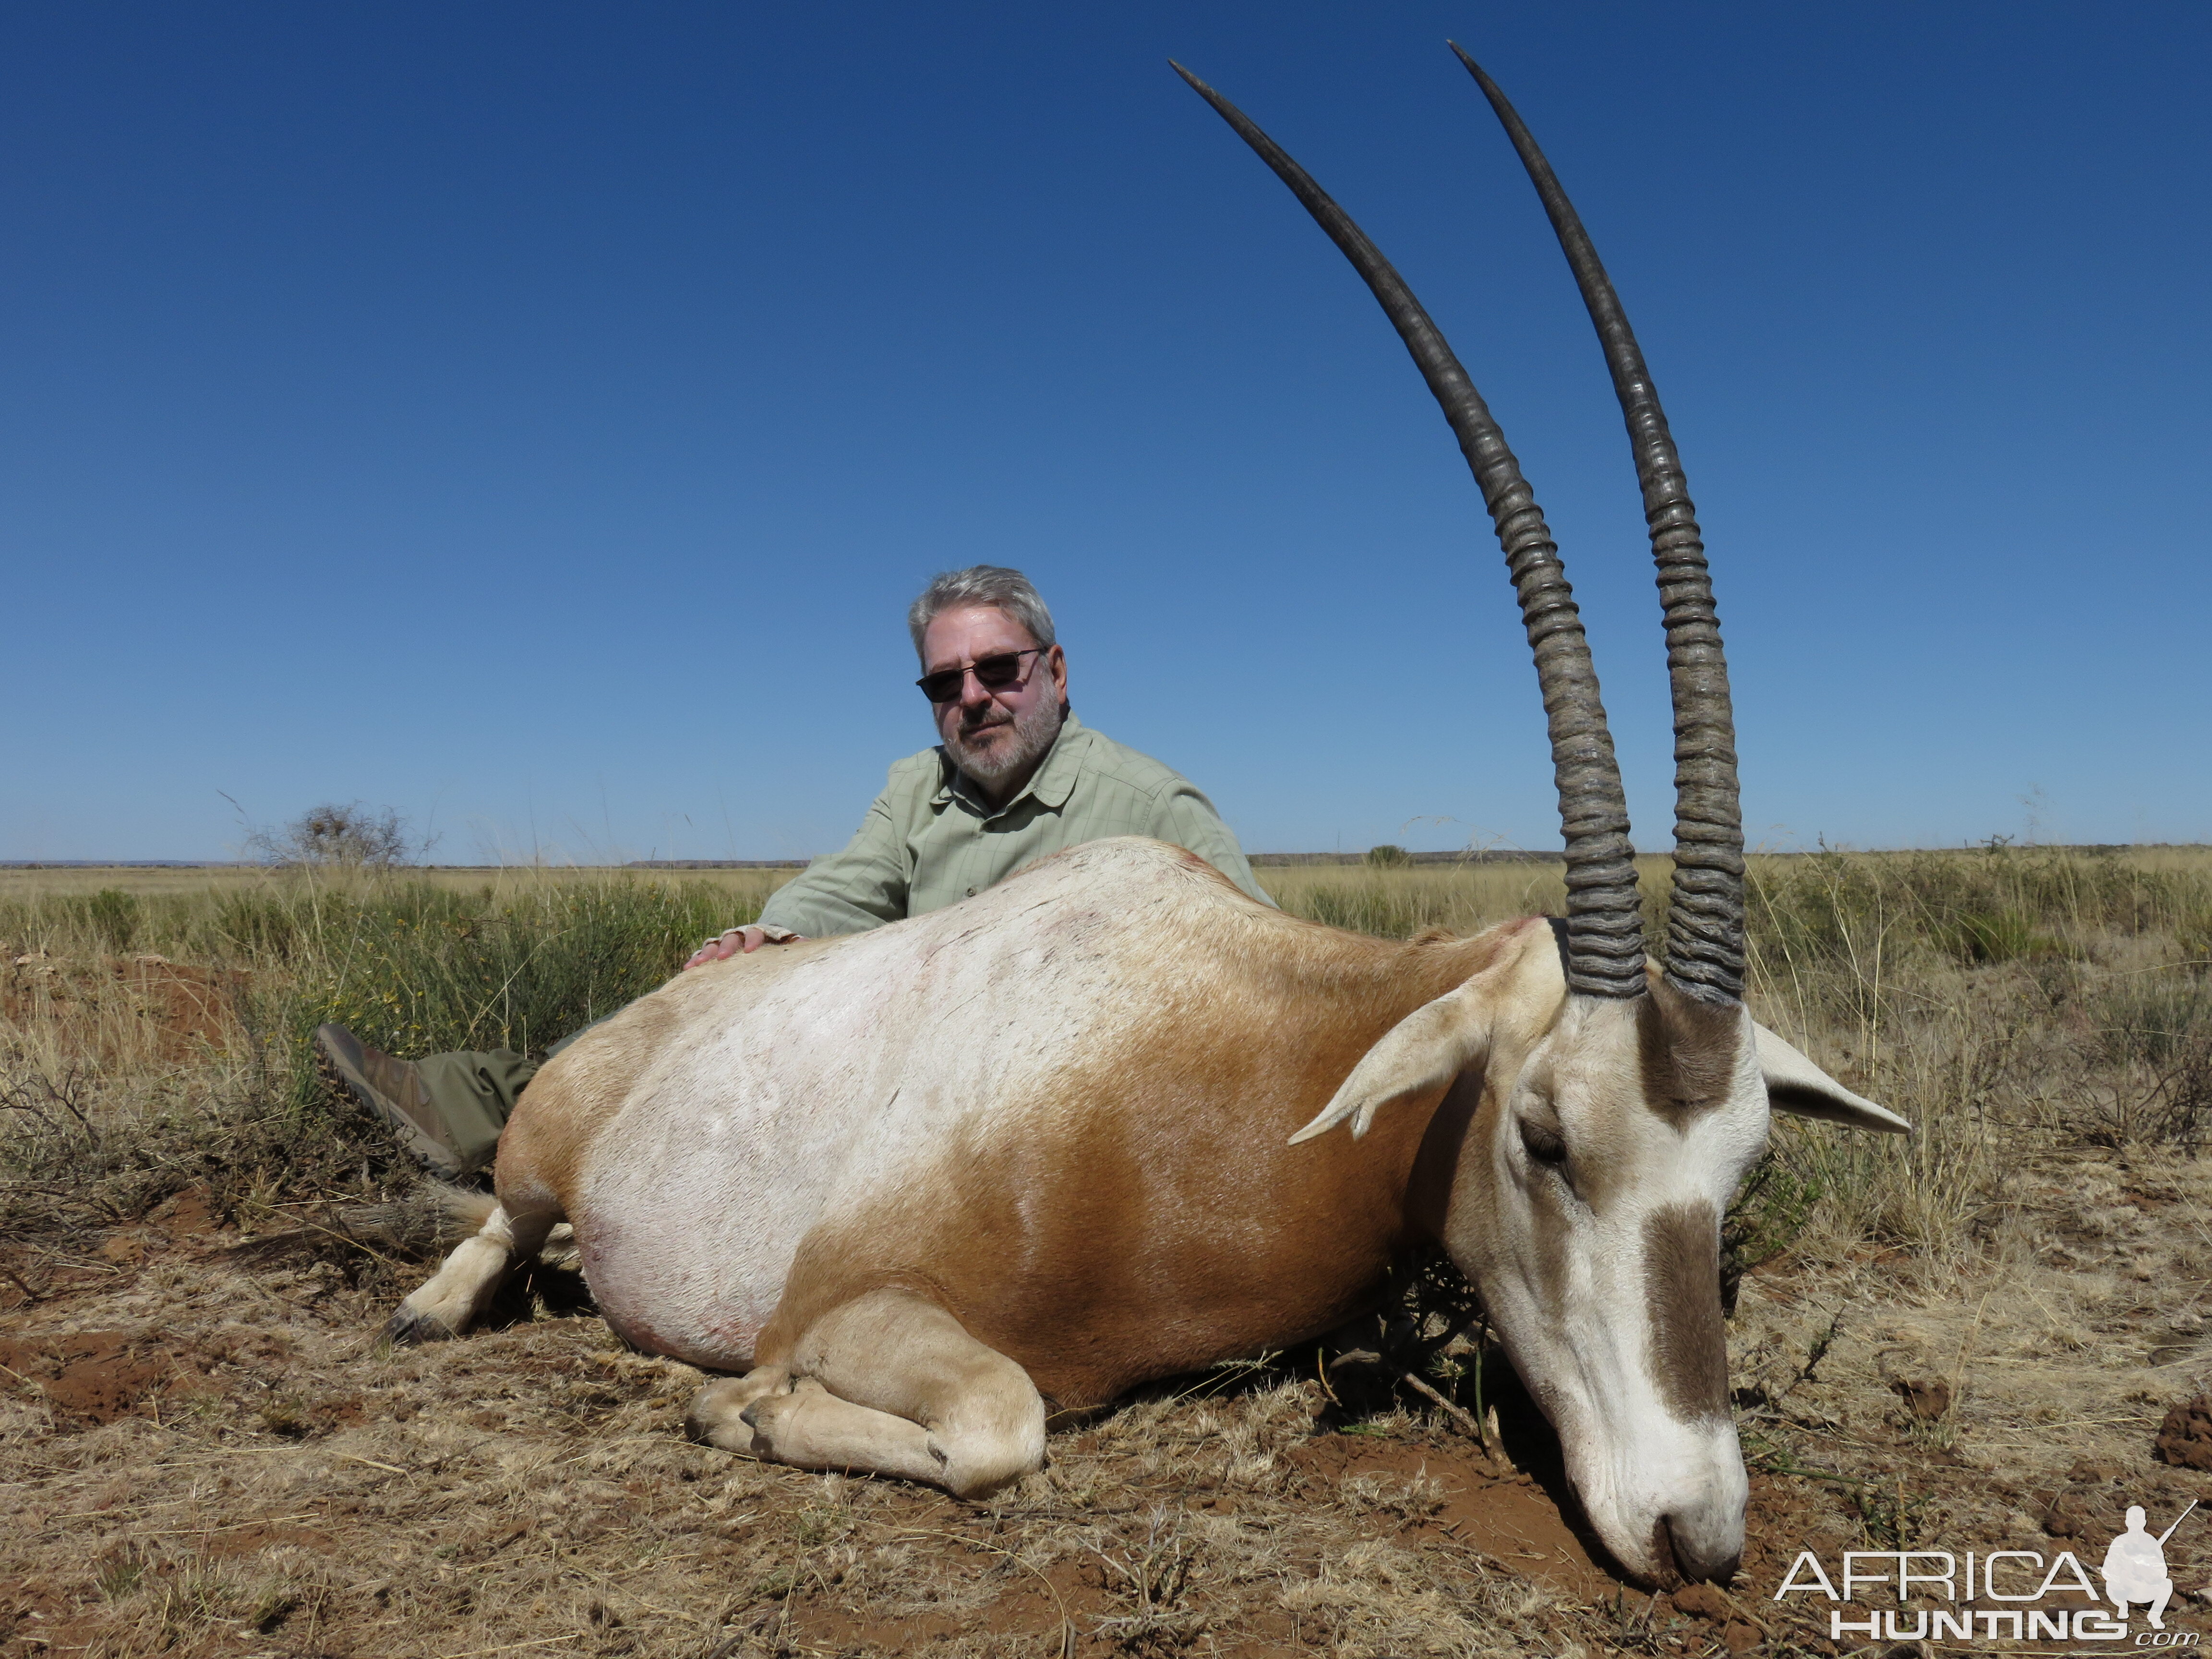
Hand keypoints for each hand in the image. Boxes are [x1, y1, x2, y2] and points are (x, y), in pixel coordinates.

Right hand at [684, 924, 801, 969]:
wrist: (764, 941)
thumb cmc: (776, 947)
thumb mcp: (787, 944)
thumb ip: (795, 943)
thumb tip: (806, 944)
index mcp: (759, 933)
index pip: (755, 933)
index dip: (753, 941)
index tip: (751, 951)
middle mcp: (739, 935)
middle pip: (731, 938)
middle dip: (726, 947)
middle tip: (721, 959)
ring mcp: (725, 943)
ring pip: (713, 945)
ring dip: (706, 955)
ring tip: (696, 966)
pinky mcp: (714, 953)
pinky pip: (703, 955)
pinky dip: (696, 960)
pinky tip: (688, 970)